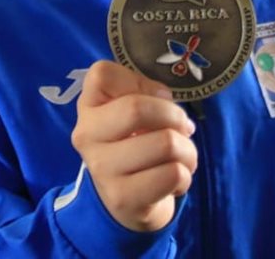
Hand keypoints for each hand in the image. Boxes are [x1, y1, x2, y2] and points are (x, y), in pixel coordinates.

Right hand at [71, 60, 196, 231]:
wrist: (125, 200)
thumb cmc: (134, 144)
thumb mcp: (131, 112)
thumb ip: (145, 94)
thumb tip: (168, 105)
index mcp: (87, 106)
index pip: (101, 73)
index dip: (140, 81)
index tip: (155, 99)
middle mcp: (86, 135)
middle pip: (137, 109)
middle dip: (175, 117)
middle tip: (182, 129)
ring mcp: (101, 168)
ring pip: (165, 144)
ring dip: (188, 150)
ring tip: (182, 158)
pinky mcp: (122, 197)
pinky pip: (172, 174)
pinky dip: (185, 176)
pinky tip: (173, 180)